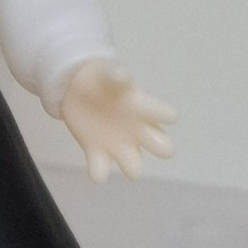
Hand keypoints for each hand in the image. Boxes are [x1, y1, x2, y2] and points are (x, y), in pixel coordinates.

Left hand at [58, 59, 176, 181]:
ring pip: (134, 170)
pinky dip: (98, 172)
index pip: (169, 116)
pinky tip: (93, 155)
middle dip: (161, 148)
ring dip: (130, 166)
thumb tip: (121, 76)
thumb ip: (116, 76)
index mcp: (145, 110)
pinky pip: (101, 173)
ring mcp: (119, 146)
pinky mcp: (96, 153)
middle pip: (164, 149)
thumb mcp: (108, 73)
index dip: (166, 115)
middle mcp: (138, 133)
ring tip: (114, 149)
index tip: (149, 108)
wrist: (78, 89)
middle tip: (141, 135)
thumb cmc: (102, 80)